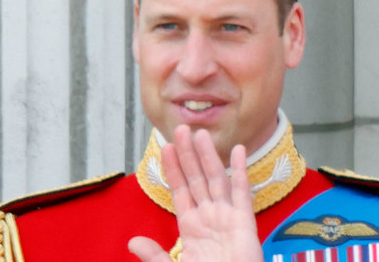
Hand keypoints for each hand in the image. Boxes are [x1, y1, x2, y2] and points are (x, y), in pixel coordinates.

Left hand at [128, 125, 263, 261]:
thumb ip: (155, 256)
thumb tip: (132, 241)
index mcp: (190, 226)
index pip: (179, 190)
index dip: (172, 169)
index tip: (164, 148)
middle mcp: (208, 216)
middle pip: (196, 178)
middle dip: (188, 154)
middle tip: (181, 130)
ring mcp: (227, 216)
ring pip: (215, 179)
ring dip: (209, 156)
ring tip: (200, 134)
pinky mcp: (245, 221)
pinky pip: (243, 192)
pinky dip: (241, 171)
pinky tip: (238, 152)